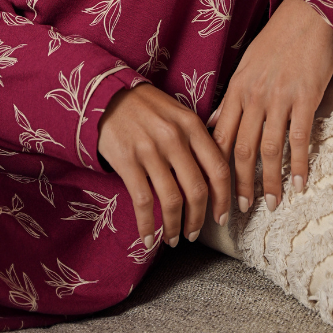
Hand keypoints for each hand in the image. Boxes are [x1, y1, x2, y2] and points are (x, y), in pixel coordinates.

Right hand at [97, 82, 231, 247]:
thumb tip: (214, 180)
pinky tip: (148, 237)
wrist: (108, 94)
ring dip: (174, 227)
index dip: (223, 200)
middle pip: (197, 190)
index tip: (221, 218)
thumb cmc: (148, 107)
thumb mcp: (178, 114)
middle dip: (198, 220)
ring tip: (172, 238)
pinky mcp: (127, 160)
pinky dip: (147, 226)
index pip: (218, 169)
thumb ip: (197, 141)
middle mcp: (174, 137)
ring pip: (172, 201)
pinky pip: (143, 202)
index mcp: (192, 125)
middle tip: (194, 233)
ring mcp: (150, 150)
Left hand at [208, 0, 332, 213]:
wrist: (308, 16)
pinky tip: (300, 184)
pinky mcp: (305, 98)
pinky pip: (300, 139)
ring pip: (269, 150)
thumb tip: (213, 126)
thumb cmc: (276, 42)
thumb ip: (231, 100)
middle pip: (241, 150)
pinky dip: (300, 165)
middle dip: (238, 185)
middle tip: (239, 211)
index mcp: (237, 90)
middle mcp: (254, 97)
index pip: (220, 137)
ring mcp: (280, 99)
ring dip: (269, 181)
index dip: (215, 168)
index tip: (213, 192)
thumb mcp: (245, 68)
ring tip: (269, 204)